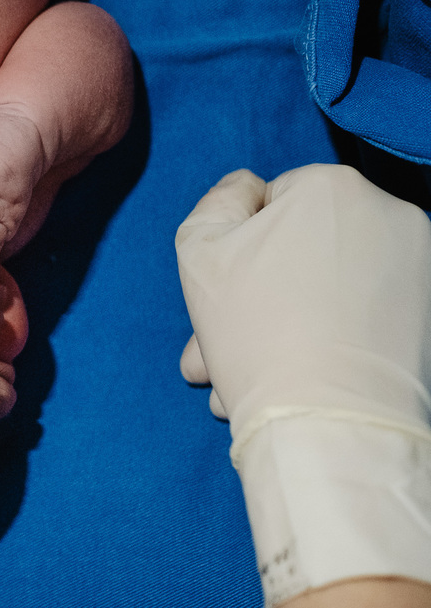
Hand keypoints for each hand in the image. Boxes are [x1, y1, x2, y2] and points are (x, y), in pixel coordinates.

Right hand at [175, 165, 430, 447]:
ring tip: (245, 375)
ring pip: (329, 287)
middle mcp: (389, 214)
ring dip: (284, 323)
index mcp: (332, 186)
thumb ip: (218, 203)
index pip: (271, 200)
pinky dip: (328, 341)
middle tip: (224, 343)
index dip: (237, 247)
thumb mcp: (198, 249)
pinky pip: (364, 317)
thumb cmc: (255, 330)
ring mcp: (420, 267)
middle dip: (257, 295)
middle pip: (303, 247)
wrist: (328, 421)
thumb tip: (248, 191)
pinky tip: (290, 379)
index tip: (222, 293)